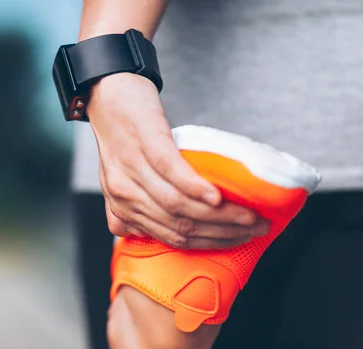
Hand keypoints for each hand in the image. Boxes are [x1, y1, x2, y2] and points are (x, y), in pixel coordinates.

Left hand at [87, 73, 269, 249]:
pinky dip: (196, 188)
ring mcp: (133, 170)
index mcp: (122, 208)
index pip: (172, 238)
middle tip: (256, 228)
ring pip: (177, 206)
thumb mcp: (119, 178)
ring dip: (219, 216)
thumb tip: (152, 231)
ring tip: (249, 215)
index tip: (239, 240)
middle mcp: (125, 195)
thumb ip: (134, 208)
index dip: (210, 243)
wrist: (106, 92)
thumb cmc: (120, 135)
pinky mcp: (146, 143)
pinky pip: (171, 173)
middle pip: (179, 226)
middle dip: (222, 233)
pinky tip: (217, 196)